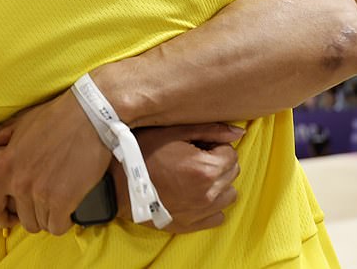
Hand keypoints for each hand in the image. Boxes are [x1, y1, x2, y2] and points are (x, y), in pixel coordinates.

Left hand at [0, 89, 110, 234]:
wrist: (88, 115)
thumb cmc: (56, 116)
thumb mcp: (21, 123)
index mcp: (6, 166)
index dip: (0, 215)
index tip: (11, 215)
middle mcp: (19, 183)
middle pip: (22, 219)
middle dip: (34, 213)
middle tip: (46, 200)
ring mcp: (41, 193)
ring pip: (41, 224)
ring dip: (50, 216)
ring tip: (60, 199)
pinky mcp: (63, 200)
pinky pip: (58, 226)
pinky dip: (65, 219)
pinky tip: (70, 205)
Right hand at [112, 123, 242, 232]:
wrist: (117, 182)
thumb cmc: (143, 151)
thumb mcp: (174, 132)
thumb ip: (210, 130)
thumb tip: (239, 133)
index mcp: (205, 169)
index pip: (231, 153)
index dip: (215, 145)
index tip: (197, 144)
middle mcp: (207, 194)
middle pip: (231, 173)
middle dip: (217, 162)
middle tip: (193, 156)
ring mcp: (201, 212)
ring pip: (228, 195)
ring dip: (217, 183)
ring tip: (193, 175)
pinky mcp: (191, 225)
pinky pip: (218, 215)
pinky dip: (210, 204)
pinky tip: (192, 192)